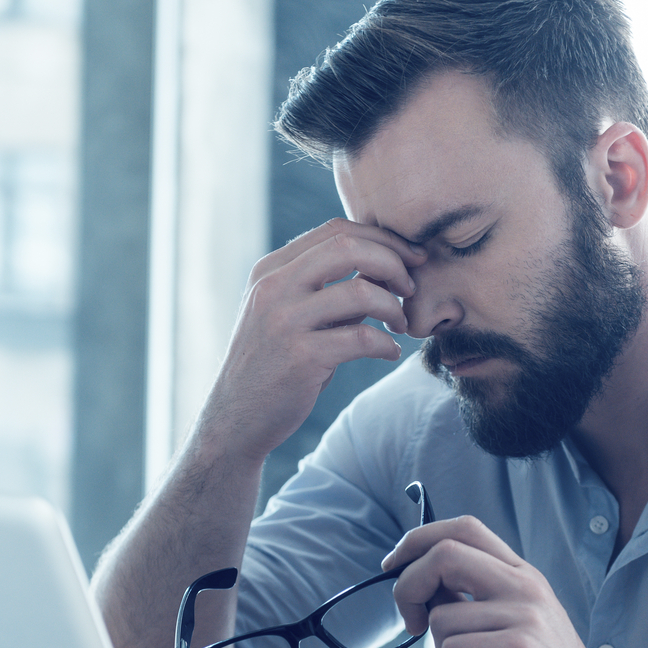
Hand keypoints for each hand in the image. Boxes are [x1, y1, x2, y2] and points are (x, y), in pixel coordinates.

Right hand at [196, 218, 426, 466]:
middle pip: (349, 248)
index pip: (336, 231)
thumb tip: (387, 269)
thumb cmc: (275, 363)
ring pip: (360, 291)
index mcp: (272, 269)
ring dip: (393, 307)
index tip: (410, 258)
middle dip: (393, 262)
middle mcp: (274, 287)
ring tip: (400, 325)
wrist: (236, 417)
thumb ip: (330, 290)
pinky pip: (362, 338)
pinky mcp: (300, 357)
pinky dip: (386, 345)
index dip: (382, 239)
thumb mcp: (292, 315)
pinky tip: (389, 353)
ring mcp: (284, 321)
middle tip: (411, 287)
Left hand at [382, 517, 625, 647]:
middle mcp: (525, 585)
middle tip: (410, 623)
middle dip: (407, 586)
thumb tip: (416, 581)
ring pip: (441, 618)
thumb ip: (468, 602)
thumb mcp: (502, 629)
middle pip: (444, 553)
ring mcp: (525, 614)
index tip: (393, 566)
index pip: (463, 528)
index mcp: (521, 575)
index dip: (418, 540)